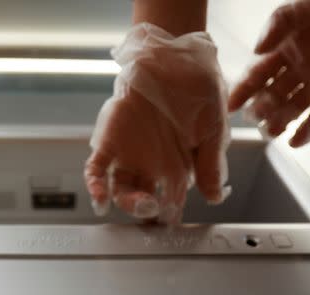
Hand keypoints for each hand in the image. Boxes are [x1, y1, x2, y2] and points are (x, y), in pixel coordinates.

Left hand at [85, 23, 229, 223]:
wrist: (175, 56)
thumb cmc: (199, 89)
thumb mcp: (213, 129)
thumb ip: (211, 164)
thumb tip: (214, 197)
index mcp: (177, 166)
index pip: (171, 200)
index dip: (170, 214)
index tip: (172, 224)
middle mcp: (151, 165)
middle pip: (144, 200)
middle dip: (147, 212)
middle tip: (155, 213)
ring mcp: (129, 154)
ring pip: (121, 189)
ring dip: (127, 202)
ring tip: (138, 204)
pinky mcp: (109, 141)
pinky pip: (97, 169)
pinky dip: (96, 185)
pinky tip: (99, 198)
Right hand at [228, 0, 309, 146]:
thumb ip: (282, 23)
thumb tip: (257, 50)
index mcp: (290, 45)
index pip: (259, 71)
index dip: (244, 87)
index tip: (231, 103)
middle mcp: (302, 67)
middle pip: (273, 94)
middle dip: (261, 107)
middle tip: (256, 116)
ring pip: (293, 109)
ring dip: (280, 121)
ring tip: (272, 131)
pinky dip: (308, 131)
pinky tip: (294, 141)